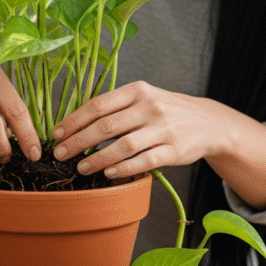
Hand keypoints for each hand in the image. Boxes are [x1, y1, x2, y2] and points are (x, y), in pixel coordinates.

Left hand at [51, 81, 233, 178]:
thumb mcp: (143, 98)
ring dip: (97, 159)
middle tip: (60, 154)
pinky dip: (123, 169)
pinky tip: (108, 174)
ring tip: (81, 168)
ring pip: (123, 146)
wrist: (208, 122)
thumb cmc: (166, 111)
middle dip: (78, 142)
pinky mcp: (174, 150)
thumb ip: (116, 107)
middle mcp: (150, 107)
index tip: (56, 134)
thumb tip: (75, 123)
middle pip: (105, 126)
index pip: (98, 105)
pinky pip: (143, 161)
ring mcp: (163, 128)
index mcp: (137, 90)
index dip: (74, 120)